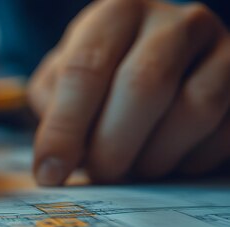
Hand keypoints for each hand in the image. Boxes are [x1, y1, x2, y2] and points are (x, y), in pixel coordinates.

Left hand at [29, 0, 229, 184]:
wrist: (164, 66)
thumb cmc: (103, 78)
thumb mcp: (63, 81)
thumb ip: (52, 111)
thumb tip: (54, 159)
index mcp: (117, 13)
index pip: (85, 69)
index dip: (64, 128)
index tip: (50, 172)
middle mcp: (175, 22)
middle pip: (144, 85)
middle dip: (113, 145)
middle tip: (99, 175)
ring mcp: (221, 49)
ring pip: (195, 109)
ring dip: (154, 156)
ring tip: (132, 169)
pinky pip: (224, 132)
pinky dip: (190, 161)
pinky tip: (167, 162)